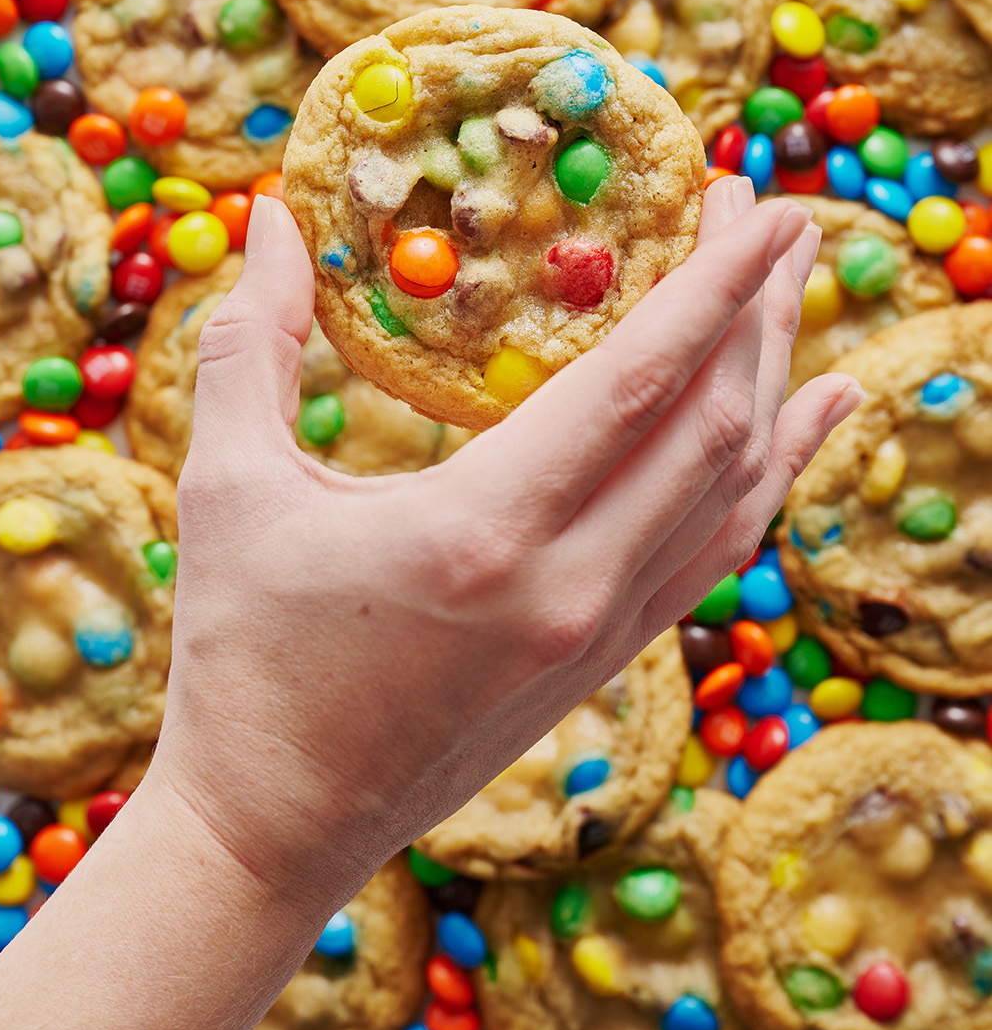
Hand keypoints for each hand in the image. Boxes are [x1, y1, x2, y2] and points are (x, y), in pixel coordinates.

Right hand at [152, 177, 861, 905]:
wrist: (278, 827)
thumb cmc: (240, 655)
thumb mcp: (229, 490)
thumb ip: (251, 345)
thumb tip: (267, 220)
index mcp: (481, 532)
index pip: (639, 383)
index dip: (711, 284)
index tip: (754, 202)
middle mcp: (569, 585)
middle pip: (715, 426)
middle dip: (756, 307)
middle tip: (770, 212)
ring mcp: (601, 631)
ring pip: (734, 490)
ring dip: (774, 380)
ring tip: (794, 292)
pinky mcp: (606, 659)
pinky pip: (716, 551)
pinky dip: (769, 476)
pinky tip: (798, 425)